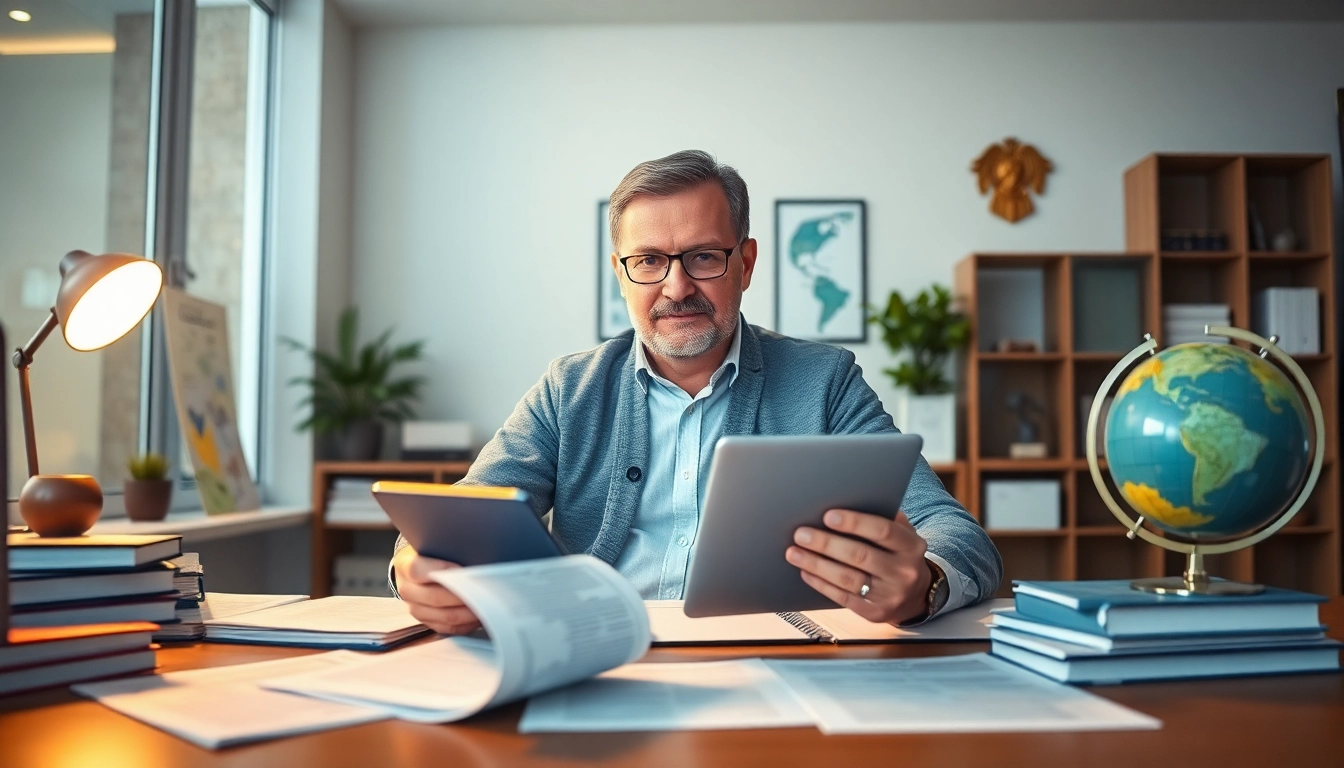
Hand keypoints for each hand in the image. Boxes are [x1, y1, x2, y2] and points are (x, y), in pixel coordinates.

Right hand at [392, 545, 482, 634]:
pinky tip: (479, 616)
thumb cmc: (431, 553)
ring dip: (468, 613)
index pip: (418, 570)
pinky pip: (448, 628)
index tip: (462, 569)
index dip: (440, 570)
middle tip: (483, 592)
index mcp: (404, 565)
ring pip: (444, 617)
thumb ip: (446, 548)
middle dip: (462, 596)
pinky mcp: (426, 621)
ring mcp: (415, 608)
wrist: (416, 568)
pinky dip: (466, 624)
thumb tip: (476, 553)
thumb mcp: (432, 544)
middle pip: (434, 597)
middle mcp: (406, 589)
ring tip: (486, 606)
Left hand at [786, 509, 931, 625]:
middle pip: (860, 555)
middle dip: (826, 544)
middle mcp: (904, 572)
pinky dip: (821, 584)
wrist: (915, 595)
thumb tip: (844, 501)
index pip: (882, 530)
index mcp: (912, 546)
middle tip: (801, 534)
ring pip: (848, 579)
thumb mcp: (901, 534)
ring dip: (817, 565)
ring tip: (794, 552)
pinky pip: (843, 598)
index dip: (854, 522)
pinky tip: (805, 572)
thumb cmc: (898, 554)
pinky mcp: (875, 613)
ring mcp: (890, 595)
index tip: (827, 516)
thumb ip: (881, 518)